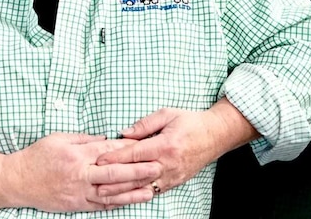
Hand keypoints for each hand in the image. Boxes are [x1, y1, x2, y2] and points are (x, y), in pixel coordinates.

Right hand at [1, 132, 156, 211]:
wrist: (17, 180)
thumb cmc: (37, 156)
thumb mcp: (58, 138)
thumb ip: (83, 138)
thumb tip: (105, 138)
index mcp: (76, 154)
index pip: (107, 151)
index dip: (127, 149)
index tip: (145, 146)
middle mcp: (80, 173)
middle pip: (114, 172)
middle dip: (137, 170)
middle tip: (157, 167)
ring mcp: (79, 192)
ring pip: (111, 193)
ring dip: (133, 191)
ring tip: (152, 189)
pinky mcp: (76, 205)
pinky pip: (100, 205)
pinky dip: (117, 204)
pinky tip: (131, 201)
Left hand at [95, 103, 255, 204]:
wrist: (215, 136)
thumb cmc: (190, 122)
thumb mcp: (167, 114)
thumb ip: (144, 124)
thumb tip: (123, 133)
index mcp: (165, 145)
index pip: (135, 153)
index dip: (116, 157)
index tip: (100, 159)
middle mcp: (168, 164)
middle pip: (137, 174)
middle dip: (115, 179)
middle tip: (95, 182)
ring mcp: (172, 175)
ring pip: (144, 186)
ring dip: (123, 191)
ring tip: (105, 193)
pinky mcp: (175, 182)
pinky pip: (154, 190)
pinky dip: (138, 194)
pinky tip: (125, 196)